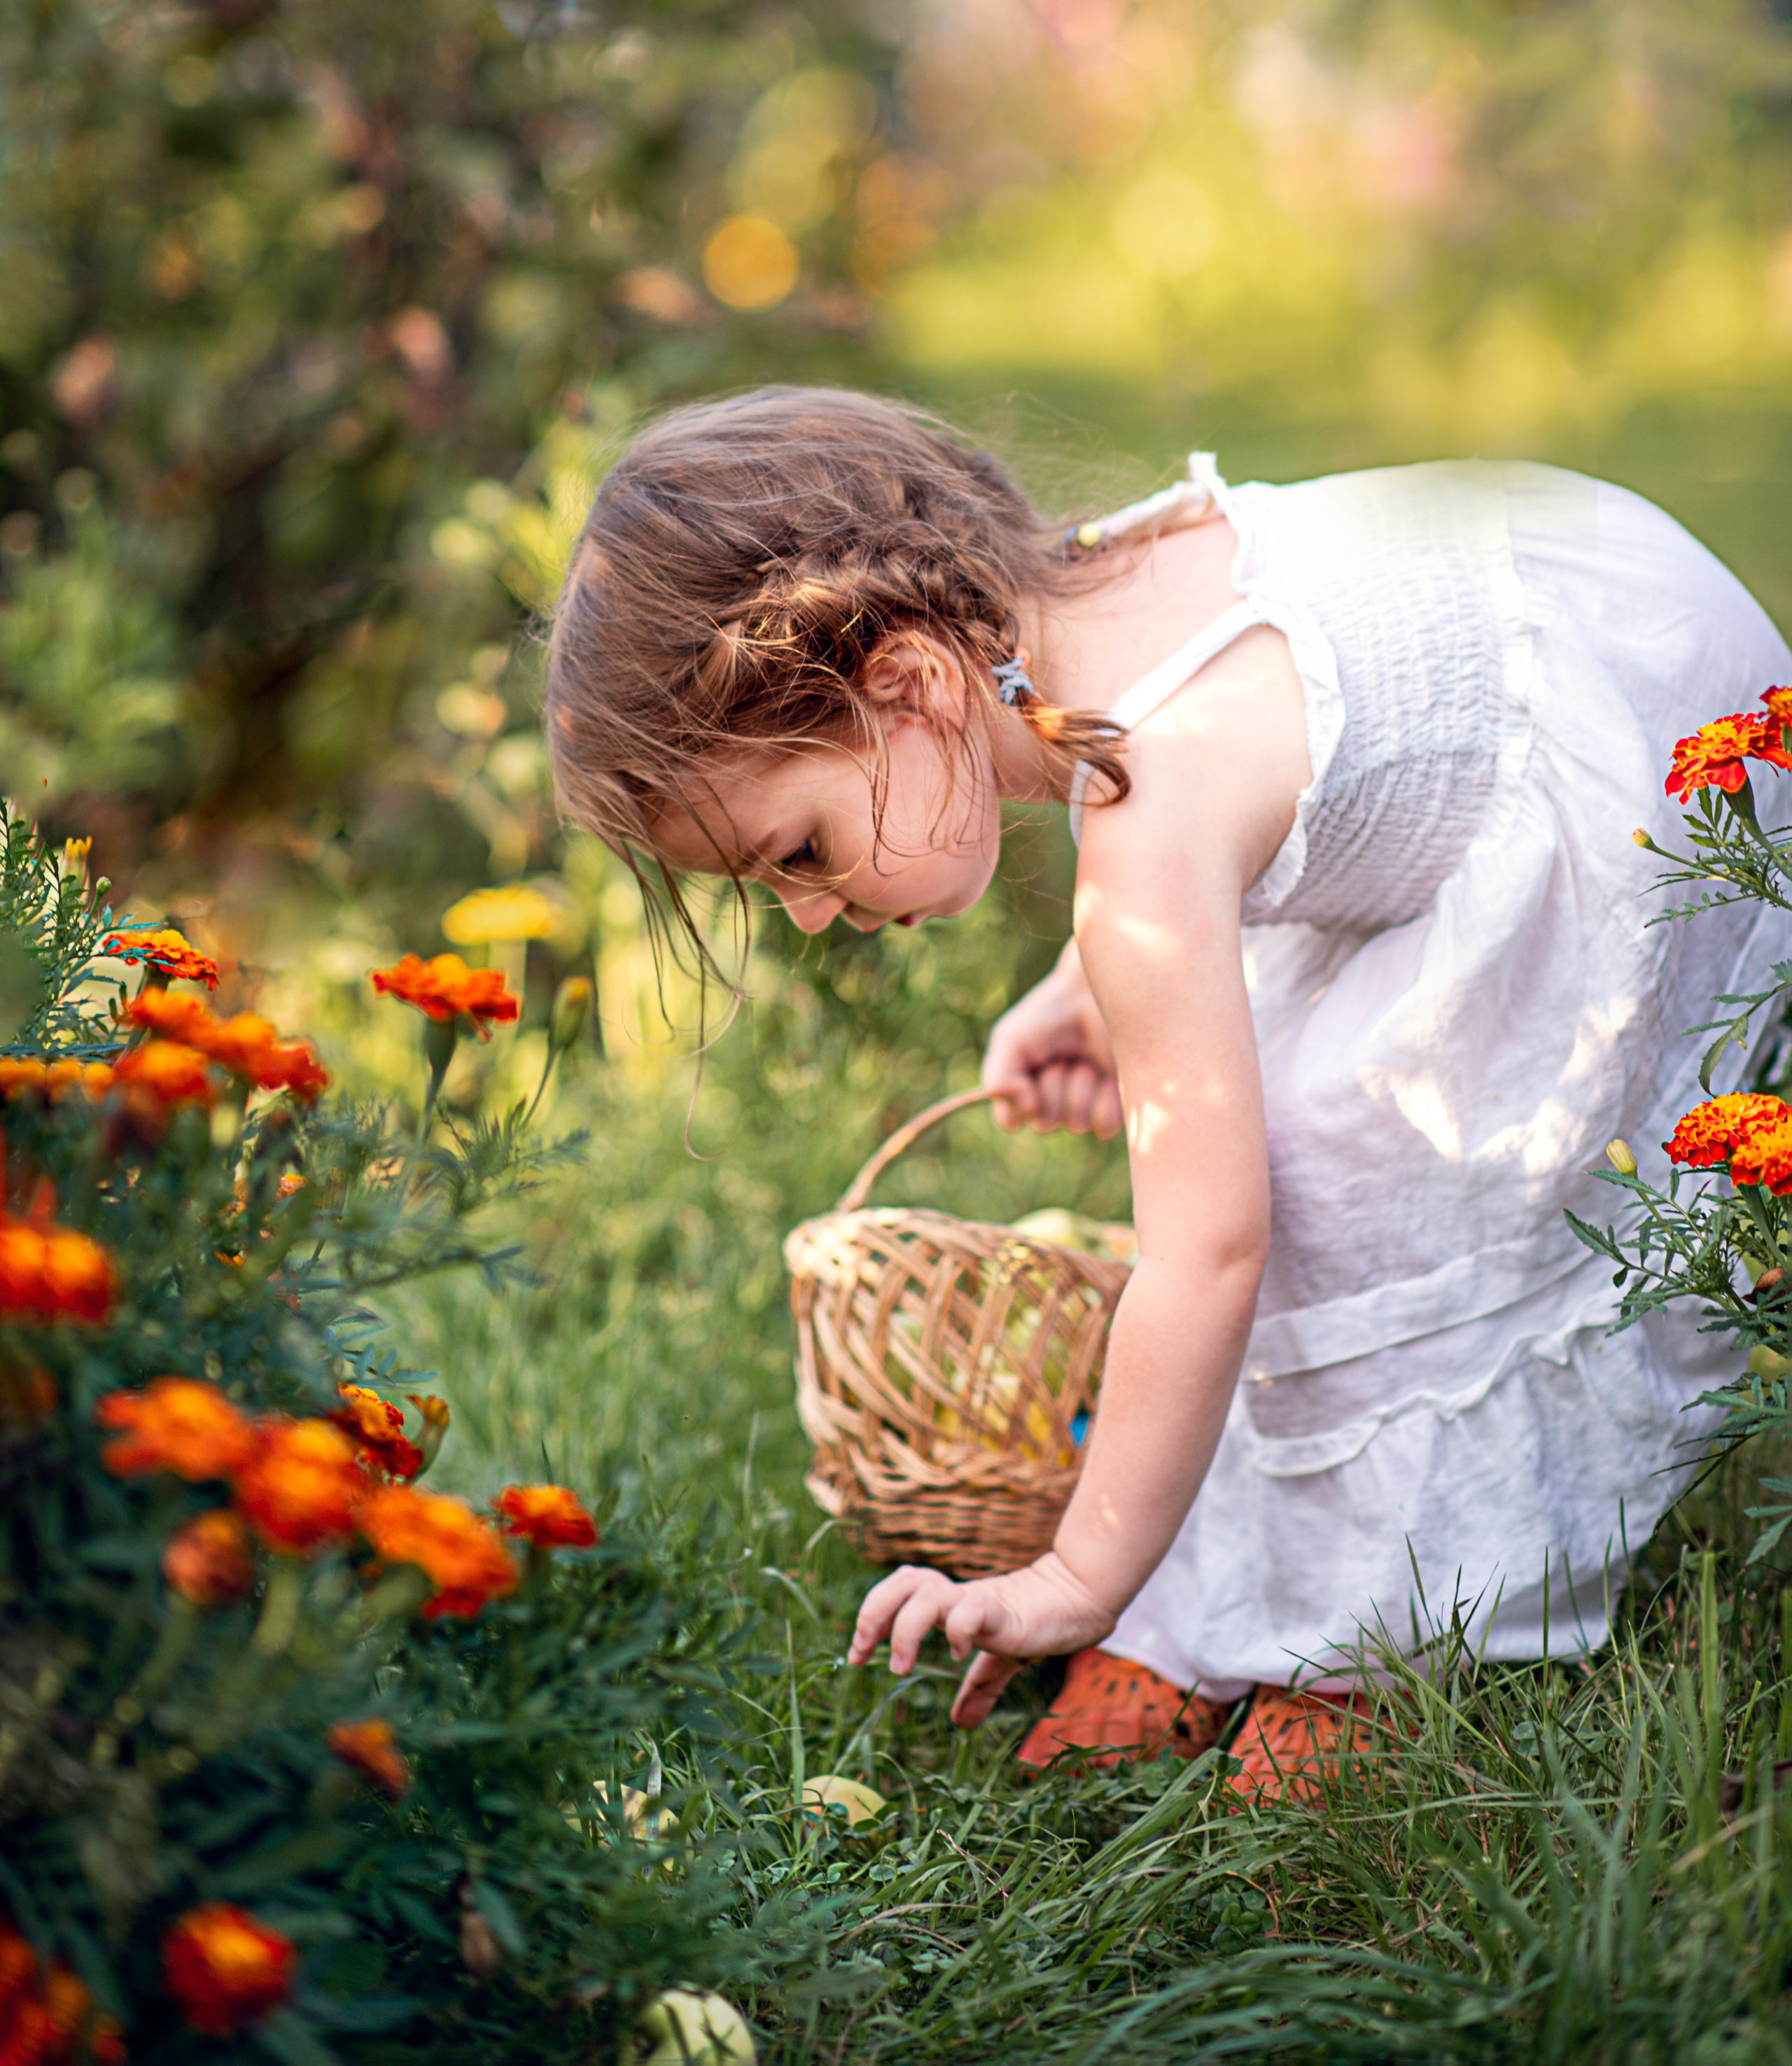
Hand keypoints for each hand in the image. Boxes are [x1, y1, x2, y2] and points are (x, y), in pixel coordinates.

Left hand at [847, 1551, 1117, 1728]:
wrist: (1077, 1603)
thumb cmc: (1036, 1626)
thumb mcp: (1001, 1662)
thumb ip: (980, 1688)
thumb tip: (964, 1723)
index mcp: (951, 1604)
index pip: (899, 1591)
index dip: (871, 1615)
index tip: (855, 1653)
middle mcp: (959, 1597)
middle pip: (904, 1581)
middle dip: (873, 1611)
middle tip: (861, 1650)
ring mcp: (979, 1602)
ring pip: (927, 1594)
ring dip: (904, 1628)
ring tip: (900, 1666)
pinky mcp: (1004, 1612)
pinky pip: (971, 1611)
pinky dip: (956, 1630)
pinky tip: (957, 1654)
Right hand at [981, 942, 1122, 1138]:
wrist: (1096, 995)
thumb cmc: (1049, 1015)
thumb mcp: (1011, 1040)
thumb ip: (998, 1079)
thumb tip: (1016, 1123)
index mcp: (1021, 1091)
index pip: (1012, 1119)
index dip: (1019, 1097)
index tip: (1027, 1069)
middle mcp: (1051, 1105)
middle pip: (1044, 1123)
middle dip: (1053, 1085)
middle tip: (1060, 1055)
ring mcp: (1083, 1108)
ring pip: (1075, 1123)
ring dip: (1079, 1086)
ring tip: (1084, 1058)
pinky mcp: (1115, 1107)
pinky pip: (1103, 1125)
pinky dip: (1104, 1100)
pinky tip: (1106, 1076)